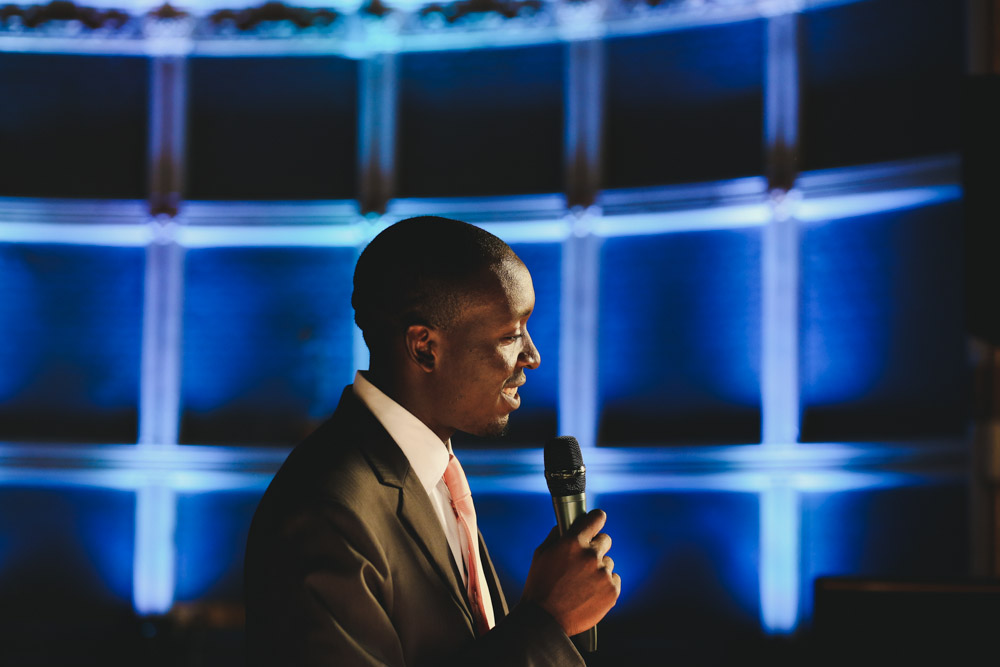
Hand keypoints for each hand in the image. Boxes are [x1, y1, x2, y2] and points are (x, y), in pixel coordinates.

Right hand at [521, 509, 620, 636]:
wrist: (545, 619)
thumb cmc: (540, 585)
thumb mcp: (541, 554)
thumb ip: (557, 535)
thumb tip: (567, 525)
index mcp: (573, 542)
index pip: (596, 519)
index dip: (596, 519)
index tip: (597, 521)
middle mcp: (591, 555)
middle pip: (605, 540)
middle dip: (595, 547)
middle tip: (583, 561)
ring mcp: (603, 574)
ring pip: (608, 563)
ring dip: (599, 568)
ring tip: (582, 583)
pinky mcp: (612, 591)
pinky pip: (614, 580)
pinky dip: (605, 584)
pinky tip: (590, 592)